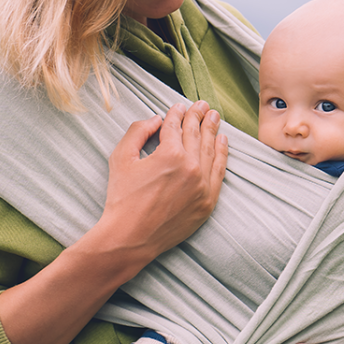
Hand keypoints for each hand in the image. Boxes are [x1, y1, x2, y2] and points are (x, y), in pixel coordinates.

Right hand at [0, 100, 226, 343]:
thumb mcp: (121, 158)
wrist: (130, 238)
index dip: (177, 113)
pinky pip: (219, 172)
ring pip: (211, 150)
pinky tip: (222, 141)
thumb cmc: (122, 198)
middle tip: (203, 105)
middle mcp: (192, 167)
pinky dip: (222, 154)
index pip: (177, 125)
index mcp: (170, 154)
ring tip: (214, 117)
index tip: (180, 106)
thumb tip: (156, 118)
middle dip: (199, 116)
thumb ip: (138, 131)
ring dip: (213, 130)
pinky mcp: (208, 202)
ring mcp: (203, 186)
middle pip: (197, 134)